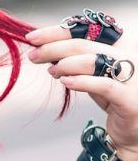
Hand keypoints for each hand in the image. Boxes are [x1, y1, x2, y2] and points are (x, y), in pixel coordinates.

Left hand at [26, 16, 137, 160]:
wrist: (133, 130)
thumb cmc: (112, 98)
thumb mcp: (93, 74)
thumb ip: (76, 60)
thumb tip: (45, 50)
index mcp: (122, 44)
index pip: (86, 29)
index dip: (57, 32)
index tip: (33, 38)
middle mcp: (130, 56)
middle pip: (84, 44)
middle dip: (53, 48)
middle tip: (34, 56)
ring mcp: (134, 77)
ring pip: (93, 60)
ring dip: (64, 64)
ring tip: (52, 72)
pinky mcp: (131, 98)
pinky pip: (105, 85)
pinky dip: (82, 82)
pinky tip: (66, 82)